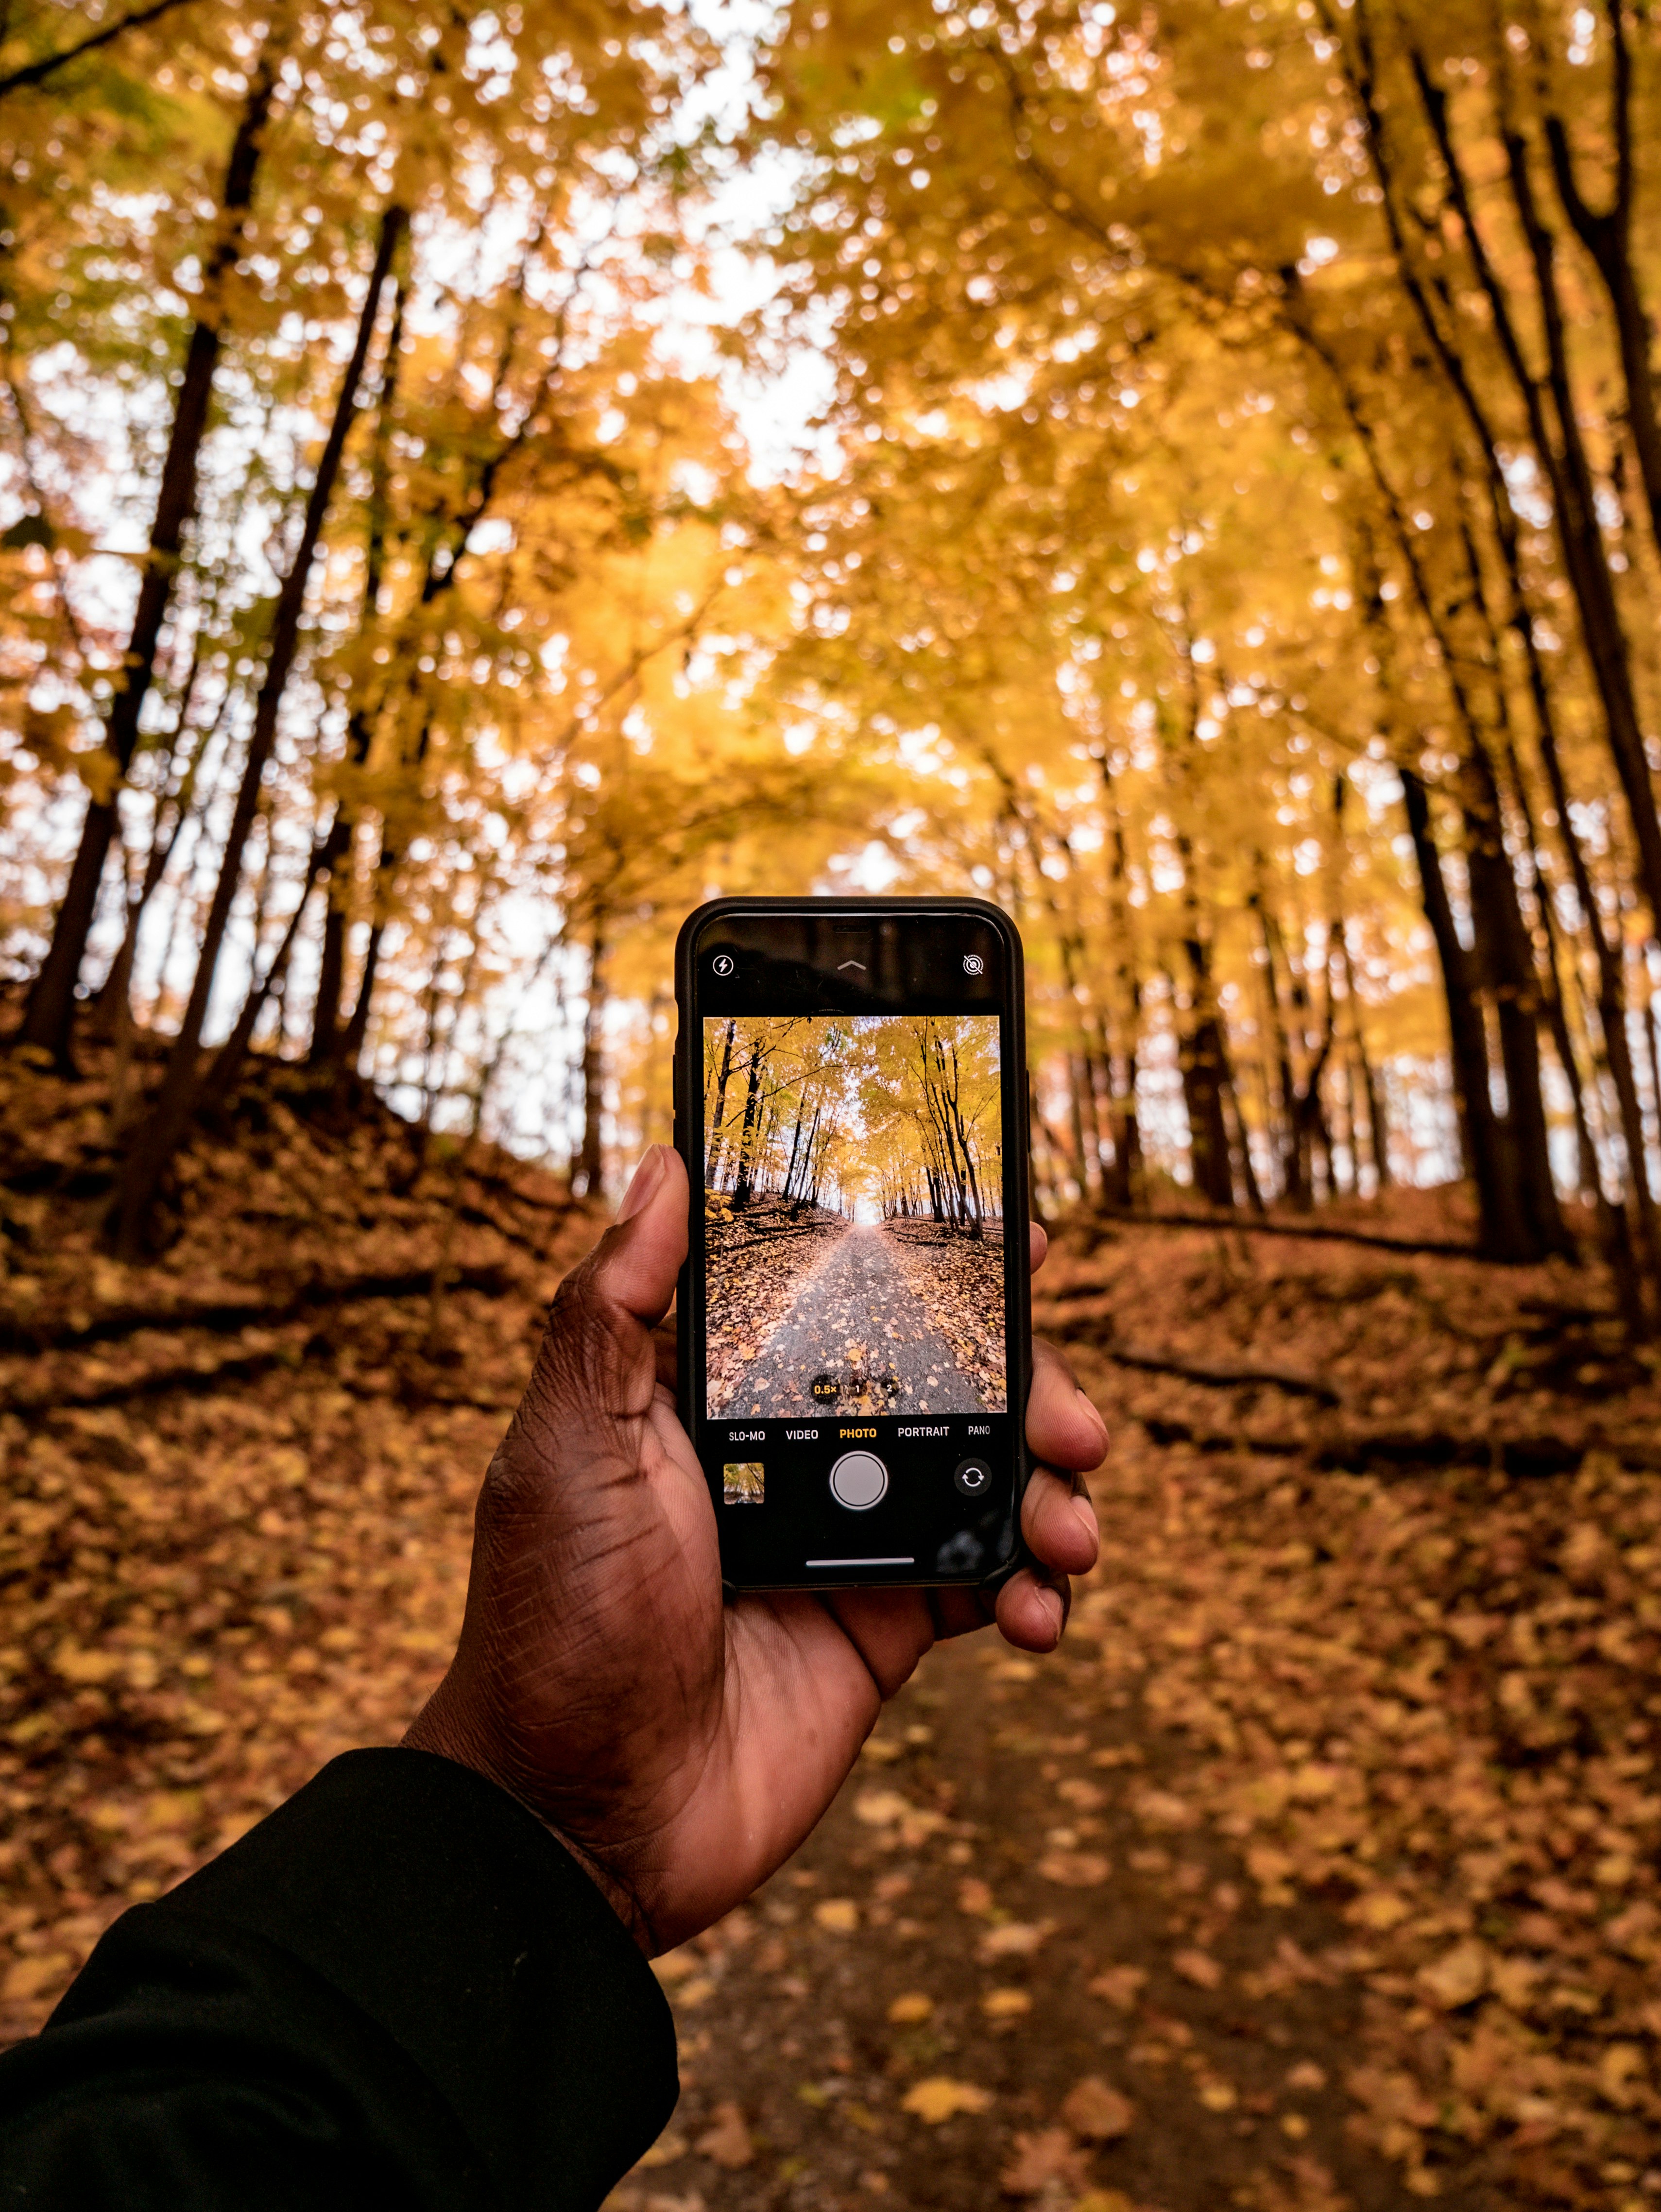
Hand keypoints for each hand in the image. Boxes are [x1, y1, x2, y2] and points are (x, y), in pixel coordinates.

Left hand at [405, 1145, 1103, 1952]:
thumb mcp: (567, 1450)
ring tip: (1068, 1530)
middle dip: (1027, 1385)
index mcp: (721, 1395)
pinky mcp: (885, 1627)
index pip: (840, 1296)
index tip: (1018, 1238)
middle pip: (942, 1379)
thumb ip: (614, 1312)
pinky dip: (1033, 1587)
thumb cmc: (554, 1625)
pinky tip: (1039, 1610)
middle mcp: (792, 1452)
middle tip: (1072, 1421)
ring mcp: (846, 1540)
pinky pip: (986, 1580)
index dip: (932, 1262)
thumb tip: (661, 1168)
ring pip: (982, 1472)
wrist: (579, 1820)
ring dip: (1048, 1487)